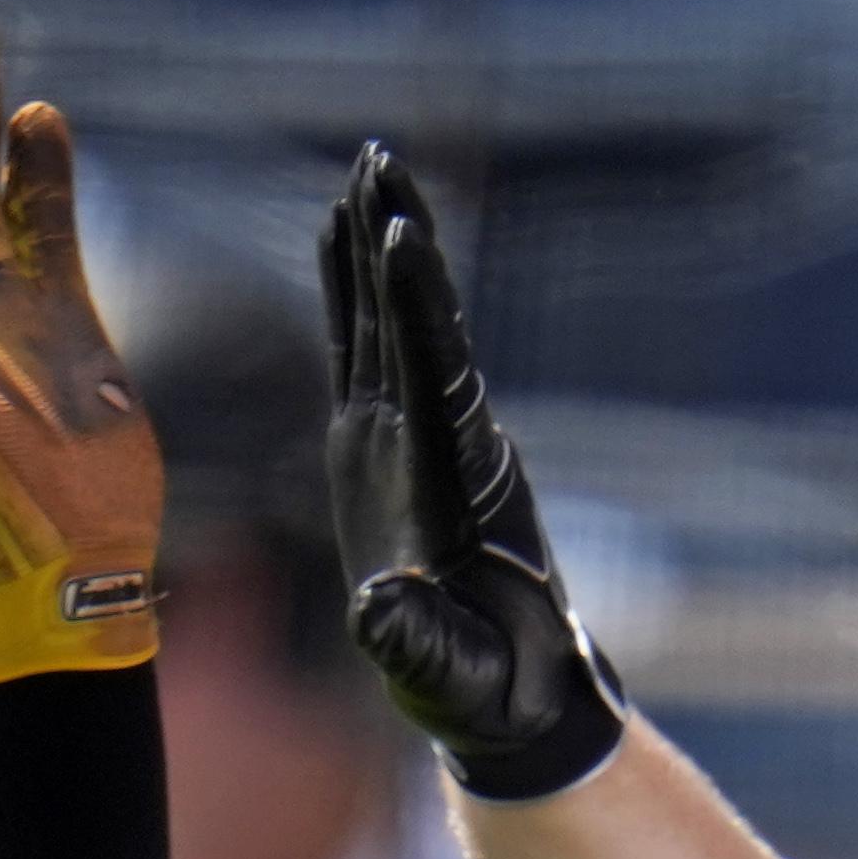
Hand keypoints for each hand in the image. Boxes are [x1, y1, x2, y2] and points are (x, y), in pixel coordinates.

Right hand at [318, 142, 625, 801]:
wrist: (515, 698)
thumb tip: (379, 611)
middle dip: (396, 240)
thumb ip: (417, 648)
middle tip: (378, 160)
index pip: (435, 371)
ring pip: (392, 324)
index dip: (417, 304)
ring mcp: (414, 440)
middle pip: (415, 320)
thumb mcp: (449, 681)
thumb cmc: (485, 693)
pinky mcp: (390, 453)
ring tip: (362, 175)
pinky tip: (342, 249)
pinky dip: (354, 297)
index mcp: (459, 479)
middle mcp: (440, 440)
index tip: (403, 231)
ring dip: (375, 249)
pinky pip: (368, 355)